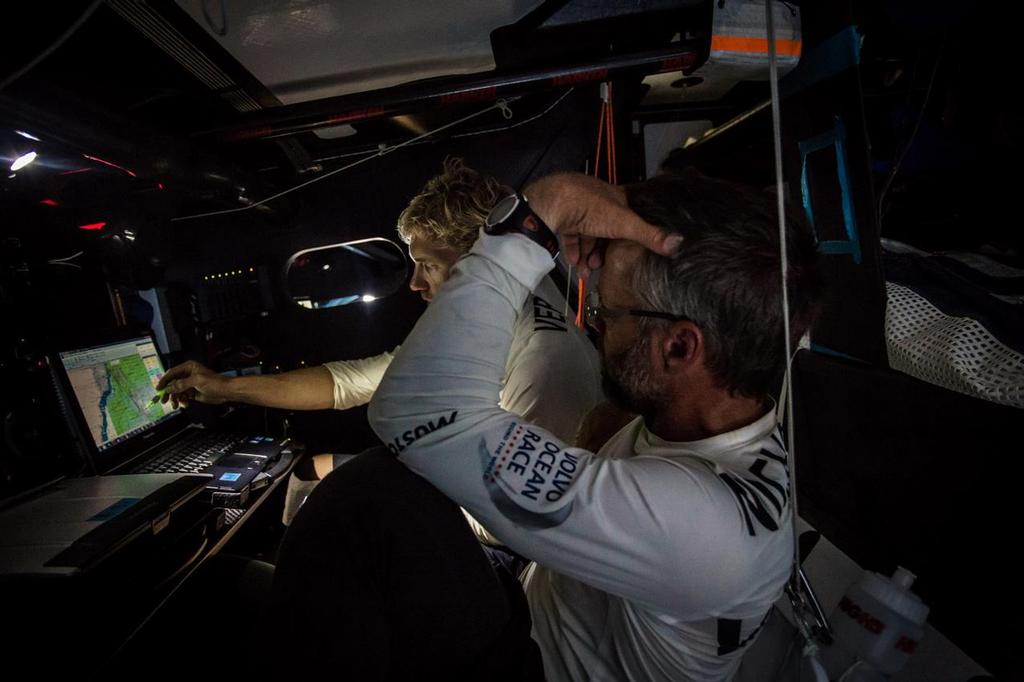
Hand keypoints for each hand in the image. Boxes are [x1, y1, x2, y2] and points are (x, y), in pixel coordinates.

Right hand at [156, 360, 230, 407]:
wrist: (225, 391)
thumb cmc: (214, 382)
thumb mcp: (196, 381)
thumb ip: (181, 384)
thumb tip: (169, 388)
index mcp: (188, 367)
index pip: (172, 373)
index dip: (164, 381)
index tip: (158, 389)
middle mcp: (187, 375)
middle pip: (173, 383)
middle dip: (168, 392)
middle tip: (164, 401)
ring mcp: (189, 384)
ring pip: (177, 392)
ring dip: (175, 399)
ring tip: (175, 405)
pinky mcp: (192, 393)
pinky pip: (182, 397)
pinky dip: (182, 401)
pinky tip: (184, 404)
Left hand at [525, 173, 681, 276]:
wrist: (551, 204)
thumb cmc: (590, 208)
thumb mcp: (625, 224)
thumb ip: (650, 235)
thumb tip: (679, 243)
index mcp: (615, 197)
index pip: (626, 216)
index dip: (627, 236)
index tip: (626, 253)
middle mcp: (596, 200)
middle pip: (605, 229)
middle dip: (604, 250)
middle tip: (602, 266)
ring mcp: (577, 207)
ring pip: (587, 234)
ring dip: (588, 254)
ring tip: (587, 269)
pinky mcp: (561, 216)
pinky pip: (570, 235)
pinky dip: (574, 250)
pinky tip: (575, 263)